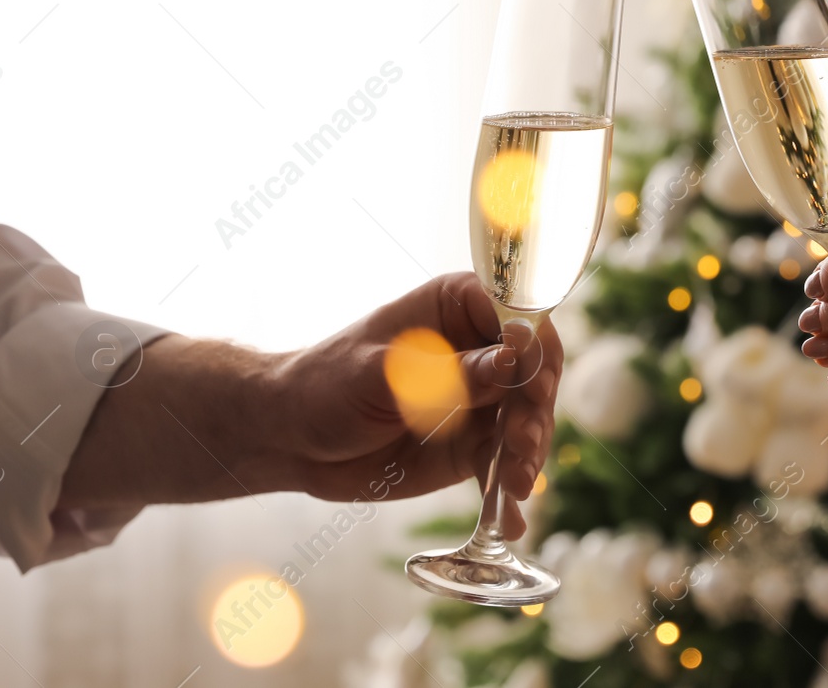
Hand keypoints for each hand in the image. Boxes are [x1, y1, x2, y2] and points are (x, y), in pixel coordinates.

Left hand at [271, 273, 561, 538]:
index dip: (535, 348)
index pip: (520, 316)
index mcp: (460, 306)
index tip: (534, 385)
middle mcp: (483, 349)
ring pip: (528, 420)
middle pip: (535, 372)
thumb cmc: (326, 385)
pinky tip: (511, 521)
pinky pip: (504, 464)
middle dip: (535, 410)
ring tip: (516, 483)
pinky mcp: (474, 445)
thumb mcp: (383, 375)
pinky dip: (510, 490)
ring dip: (529, 452)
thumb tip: (511, 361)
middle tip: (521, 444)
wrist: (292, 440)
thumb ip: (449, 372)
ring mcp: (482, 400)